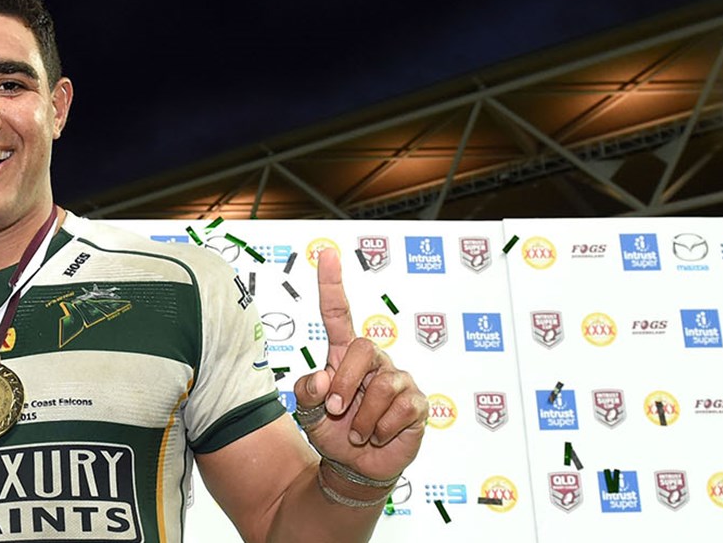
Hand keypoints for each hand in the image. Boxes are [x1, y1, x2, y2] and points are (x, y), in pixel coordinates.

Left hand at [291, 247, 427, 481]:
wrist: (354, 467)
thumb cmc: (332, 431)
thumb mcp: (307, 412)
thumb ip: (305, 392)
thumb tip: (322, 379)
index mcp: (344, 356)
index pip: (338, 314)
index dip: (332, 285)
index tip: (327, 254)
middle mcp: (374, 362)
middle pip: (363, 348)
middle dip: (346, 381)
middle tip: (335, 409)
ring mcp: (398, 381)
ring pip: (381, 385)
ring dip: (362, 417)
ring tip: (358, 433)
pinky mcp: (417, 404)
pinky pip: (401, 408)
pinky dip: (382, 429)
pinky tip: (378, 436)